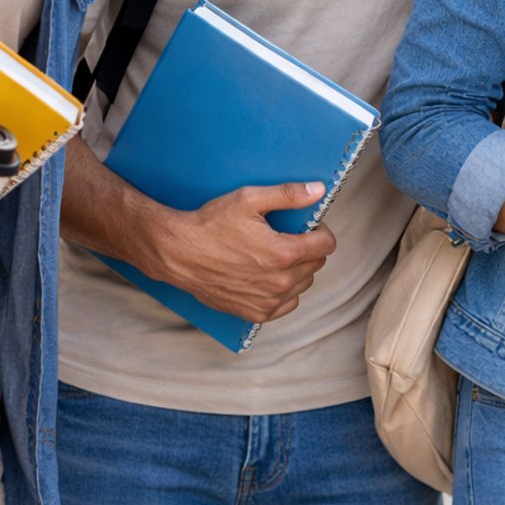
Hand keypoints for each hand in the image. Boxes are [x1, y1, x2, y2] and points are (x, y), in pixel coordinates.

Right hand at [153, 182, 336, 322]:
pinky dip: (284, 291)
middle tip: (287, 238)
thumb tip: (319, 190)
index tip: (308, 227)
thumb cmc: (210, 224)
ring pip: (303, 284)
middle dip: (308, 249)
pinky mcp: (255, 314)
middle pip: (316, 264)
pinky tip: (268, 276)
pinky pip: (287, 304)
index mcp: (283, 253)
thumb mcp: (248, 199)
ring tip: (275, 256)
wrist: (178, 253)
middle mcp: (279, 282)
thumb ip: (288, 195)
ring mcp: (268, 301)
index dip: (320, 232)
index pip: (326, 245)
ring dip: (297, 270)